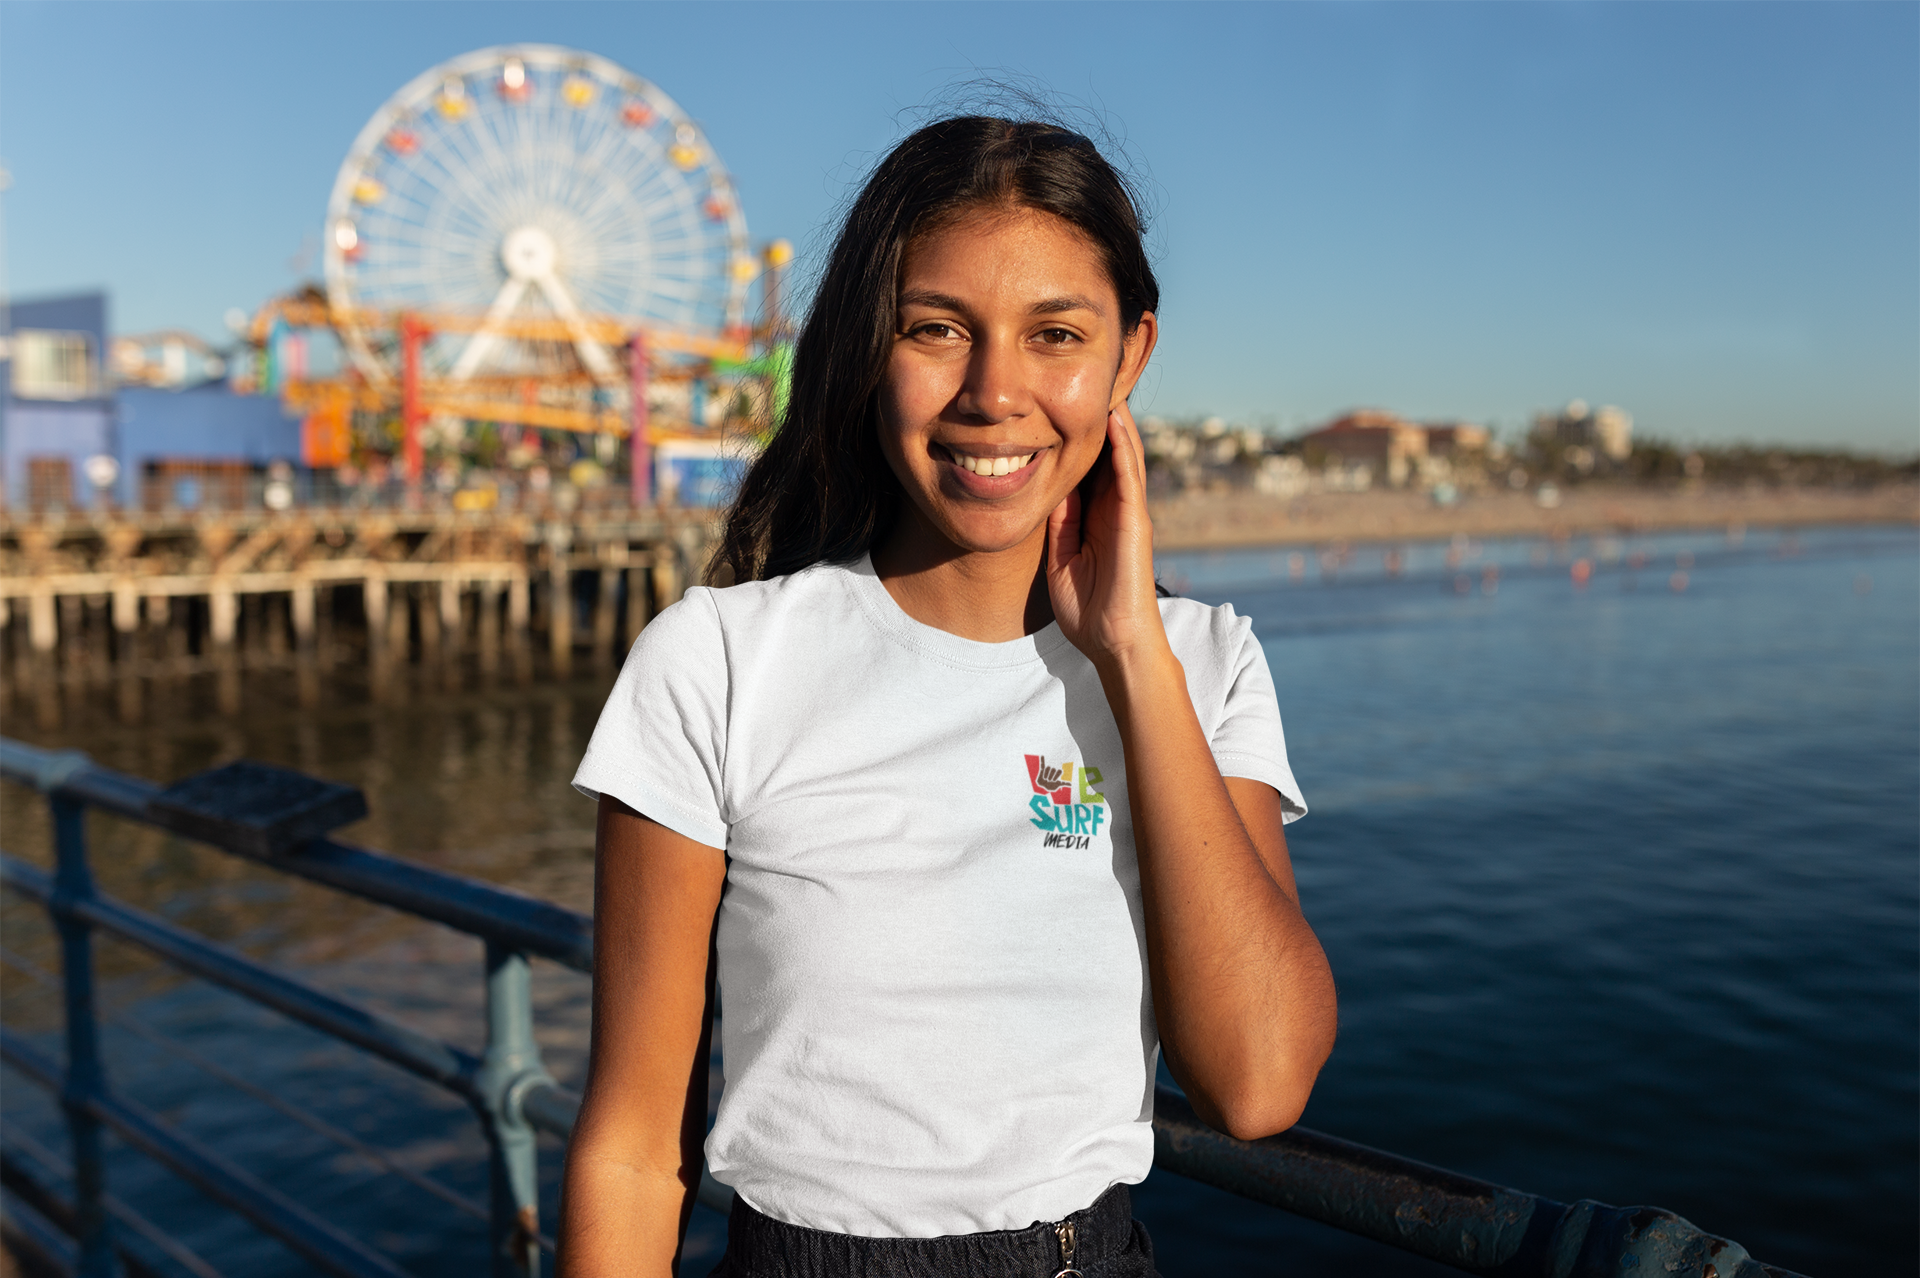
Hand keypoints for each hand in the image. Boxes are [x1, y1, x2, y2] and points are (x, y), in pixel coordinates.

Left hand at [1046, 403, 1169, 670]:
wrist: (1113, 643)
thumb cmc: (1089, 609)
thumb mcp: (1062, 557)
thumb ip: (1061, 523)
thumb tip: (1051, 489)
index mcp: (1097, 516)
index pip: (1089, 465)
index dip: (1076, 434)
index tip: (1058, 402)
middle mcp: (1115, 508)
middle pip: (1108, 453)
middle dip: (1098, 418)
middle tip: (1087, 378)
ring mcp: (1128, 513)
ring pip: (1123, 456)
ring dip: (1116, 420)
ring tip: (1105, 383)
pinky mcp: (1135, 522)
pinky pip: (1129, 477)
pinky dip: (1123, 447)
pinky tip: (1116, 420)